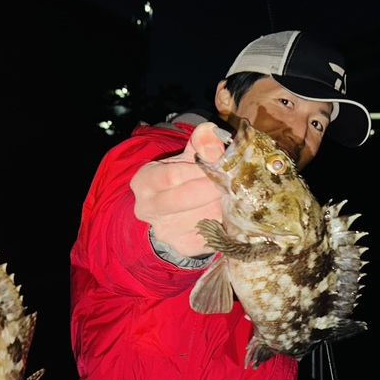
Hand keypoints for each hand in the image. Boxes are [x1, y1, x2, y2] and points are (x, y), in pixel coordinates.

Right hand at [131, 122, 226, 257]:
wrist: (174, 215)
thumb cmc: (182, 180)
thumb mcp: (186, 158)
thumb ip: (199, 144)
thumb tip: (211, 132)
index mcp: (143, 181)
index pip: (170, 175)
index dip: (197, 171)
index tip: (219, 166)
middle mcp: (147, 208)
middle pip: (182, 199)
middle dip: (211, 189)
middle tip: (232, 182)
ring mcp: (164, 231)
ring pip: (200, 218)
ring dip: (222, 207)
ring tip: (235, 197)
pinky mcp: (183, 246)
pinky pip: (210, 235)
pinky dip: (226, 223)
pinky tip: (231, 213)